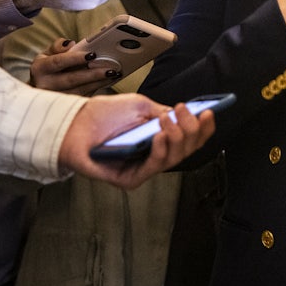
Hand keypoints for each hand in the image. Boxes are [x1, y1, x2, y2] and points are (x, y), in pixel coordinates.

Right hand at [30, 38, 120, 94]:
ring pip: (80, 91)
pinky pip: (83, 97)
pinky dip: (97, 88)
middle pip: (72, 79)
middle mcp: (45, 85)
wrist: (39, 88)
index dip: (75, 58)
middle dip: (93, 74)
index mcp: (39, 69)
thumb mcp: (46, 54)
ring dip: (98, 82)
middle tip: (110, 68)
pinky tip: (108, 81)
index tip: (92, 54)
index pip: (58, 62)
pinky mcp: (65, 106)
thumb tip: (70, 44)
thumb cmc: (47, 69)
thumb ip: (57, 46)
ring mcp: (55, 98)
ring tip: (113, 74)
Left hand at [58, 96, 214, 189]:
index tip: (210, 112)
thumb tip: (187, 117)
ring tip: (168, 119)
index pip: (190, 139)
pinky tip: (160, 135)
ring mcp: (143, 168)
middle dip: (190, 130)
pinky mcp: (129, 179)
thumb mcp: (142, 106)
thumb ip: (165, 112)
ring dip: (176, 137)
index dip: (203, 129)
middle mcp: (155, 156)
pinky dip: (160, 150)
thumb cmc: (106, 115)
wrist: (75, 123)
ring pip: (173, 159)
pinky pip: (152, 168)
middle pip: (186, 150)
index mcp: (162, 139)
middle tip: (183, 111)